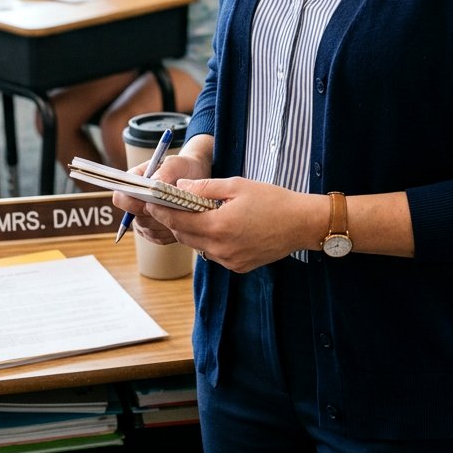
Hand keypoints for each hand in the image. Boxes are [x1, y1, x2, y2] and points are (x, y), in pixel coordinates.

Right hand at [113, 152, 210, 245]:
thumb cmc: (181, 167)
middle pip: (135, 217)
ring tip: (182, 212)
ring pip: (148, 230)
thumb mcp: (176, 163)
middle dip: (154, 214)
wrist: (194, 177)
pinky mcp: (154, 232)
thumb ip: (164, 171)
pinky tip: (183, 222)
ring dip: (164, 223)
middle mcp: (134, 203)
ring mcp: (142, 219)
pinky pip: (158, 238)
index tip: (150, 202)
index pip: (121, 197)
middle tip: (174, 207)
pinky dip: (170, 232)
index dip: (131, 202)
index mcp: (132, 183)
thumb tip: (153, 183)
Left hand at [146, 177, 326, 272]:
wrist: (301, 223)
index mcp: (219, 225)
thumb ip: (206, 187)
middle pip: (185, 235)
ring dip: (192, 231)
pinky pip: (214, 253)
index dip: (162, 210)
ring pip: (198, 246)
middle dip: (174, 220)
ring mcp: (229, 260)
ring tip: (192, 214)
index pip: (179, 220)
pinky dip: (209, 240)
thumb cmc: (272, 199)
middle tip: (166, 205)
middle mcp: (220, 248)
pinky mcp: (237, 266)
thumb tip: (181, 188)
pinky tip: (218, 226)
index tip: (151, 201)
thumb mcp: (238, 185)